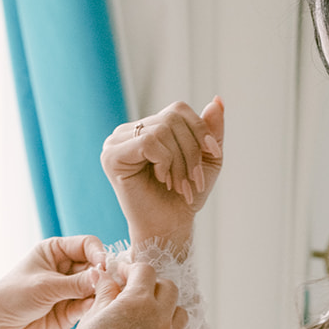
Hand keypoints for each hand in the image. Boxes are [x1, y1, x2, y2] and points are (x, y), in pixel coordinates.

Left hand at [0, 235, 107, 328]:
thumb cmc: (13, 297)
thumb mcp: (45, 285)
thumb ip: (76, 283)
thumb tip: (103, 277)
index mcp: (55, 251)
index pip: (87, 245)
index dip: (98, 254)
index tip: (103, 266)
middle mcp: (65, 269)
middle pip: (95, 266)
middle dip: (102, 275)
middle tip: (106, 285)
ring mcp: (70, 290)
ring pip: (96, 287)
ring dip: (100, 292)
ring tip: (101, 299)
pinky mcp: (72, 311)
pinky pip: (90, 306)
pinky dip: (93, 308)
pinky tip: (90, 311)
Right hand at [60, 259, 185, 328]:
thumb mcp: (92, 315)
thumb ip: (105, 291)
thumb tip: (106, 276)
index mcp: (139, 302)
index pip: (146, 271)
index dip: (130, 268)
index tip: (119, 273)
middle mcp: (159, 319)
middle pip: (168, 288)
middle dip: (151, 283)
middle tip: (131, 289)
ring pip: (178, 311)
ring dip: (164, 304)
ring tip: (143, 310)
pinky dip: (164, 325)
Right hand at [101, 97, 224, 248]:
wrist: (168, 228)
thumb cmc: (184, 197)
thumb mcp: (207, 160)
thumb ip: (211, 130)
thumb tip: (217, 100)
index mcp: (147, 128)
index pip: (178, 109)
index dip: (200, 130)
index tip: (212, 155)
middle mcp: (128, 131)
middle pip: (172, 118)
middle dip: (192, 151)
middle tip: (193, 181)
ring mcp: (116, 142)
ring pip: (162, 129)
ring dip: (180, 162)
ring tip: (179, 185)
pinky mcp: (111, 156)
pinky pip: (148, 141)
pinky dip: (164, 161)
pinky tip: (162, 179)